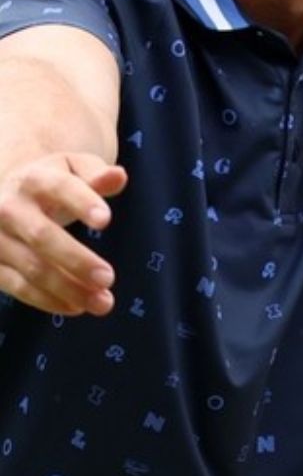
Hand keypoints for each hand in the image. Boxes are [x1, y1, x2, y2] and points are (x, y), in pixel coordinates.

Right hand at [0, 153, 126, 315]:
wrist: (6, 194)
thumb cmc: (51, 181)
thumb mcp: (73, 169)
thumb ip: (96, 174)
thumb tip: (119, 176)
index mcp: (34, 178)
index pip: (60, 188)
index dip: (82, 203)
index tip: (106, 221)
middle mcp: (8, 207)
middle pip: (42, 235)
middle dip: (76, 259)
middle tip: (108, 278)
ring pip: (31, 267)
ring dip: (68, 288)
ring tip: (102, 302)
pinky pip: (17, 286)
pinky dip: (48, 300)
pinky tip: (76, 306)